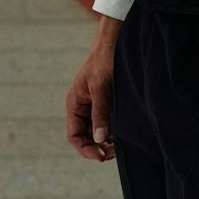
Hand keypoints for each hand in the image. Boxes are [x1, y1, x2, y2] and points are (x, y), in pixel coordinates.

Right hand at [65, 17, 120, 161]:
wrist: (115, 41)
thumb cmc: (104, 61)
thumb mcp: (101, 87)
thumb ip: (100, 113)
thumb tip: (100, 140)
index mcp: (74, 104)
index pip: (74, 135)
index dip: (85, 149)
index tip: (100, 156)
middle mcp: (82, 107)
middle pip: (86, 136)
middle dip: (98, 147)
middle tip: (114, 153)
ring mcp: (95, 105)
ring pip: (98, 131)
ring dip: (107, 140)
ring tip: (121, 145)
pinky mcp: (107, 102)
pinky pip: (107, 122)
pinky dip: (114, 130)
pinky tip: (124, 134)